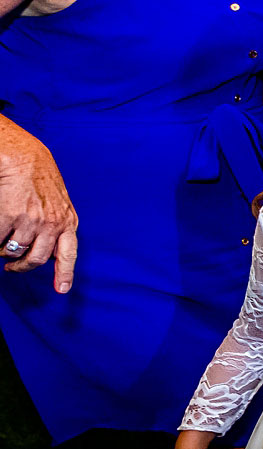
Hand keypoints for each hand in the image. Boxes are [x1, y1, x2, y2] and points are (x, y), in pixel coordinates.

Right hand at [0, 121, 78, 291]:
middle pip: (37, 259)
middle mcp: (52, 223)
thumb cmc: (39, 180)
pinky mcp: (9, 216)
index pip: (69, 253)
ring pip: (13, 251)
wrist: (23, 158)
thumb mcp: (59, 203)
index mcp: (67, 221)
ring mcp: (31, 221)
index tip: (62, 290)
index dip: (65, 273)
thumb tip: (51, 253)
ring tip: (2, 240)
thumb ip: (57, 226)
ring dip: (5, 250)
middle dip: (22, 267)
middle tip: (12, 268)